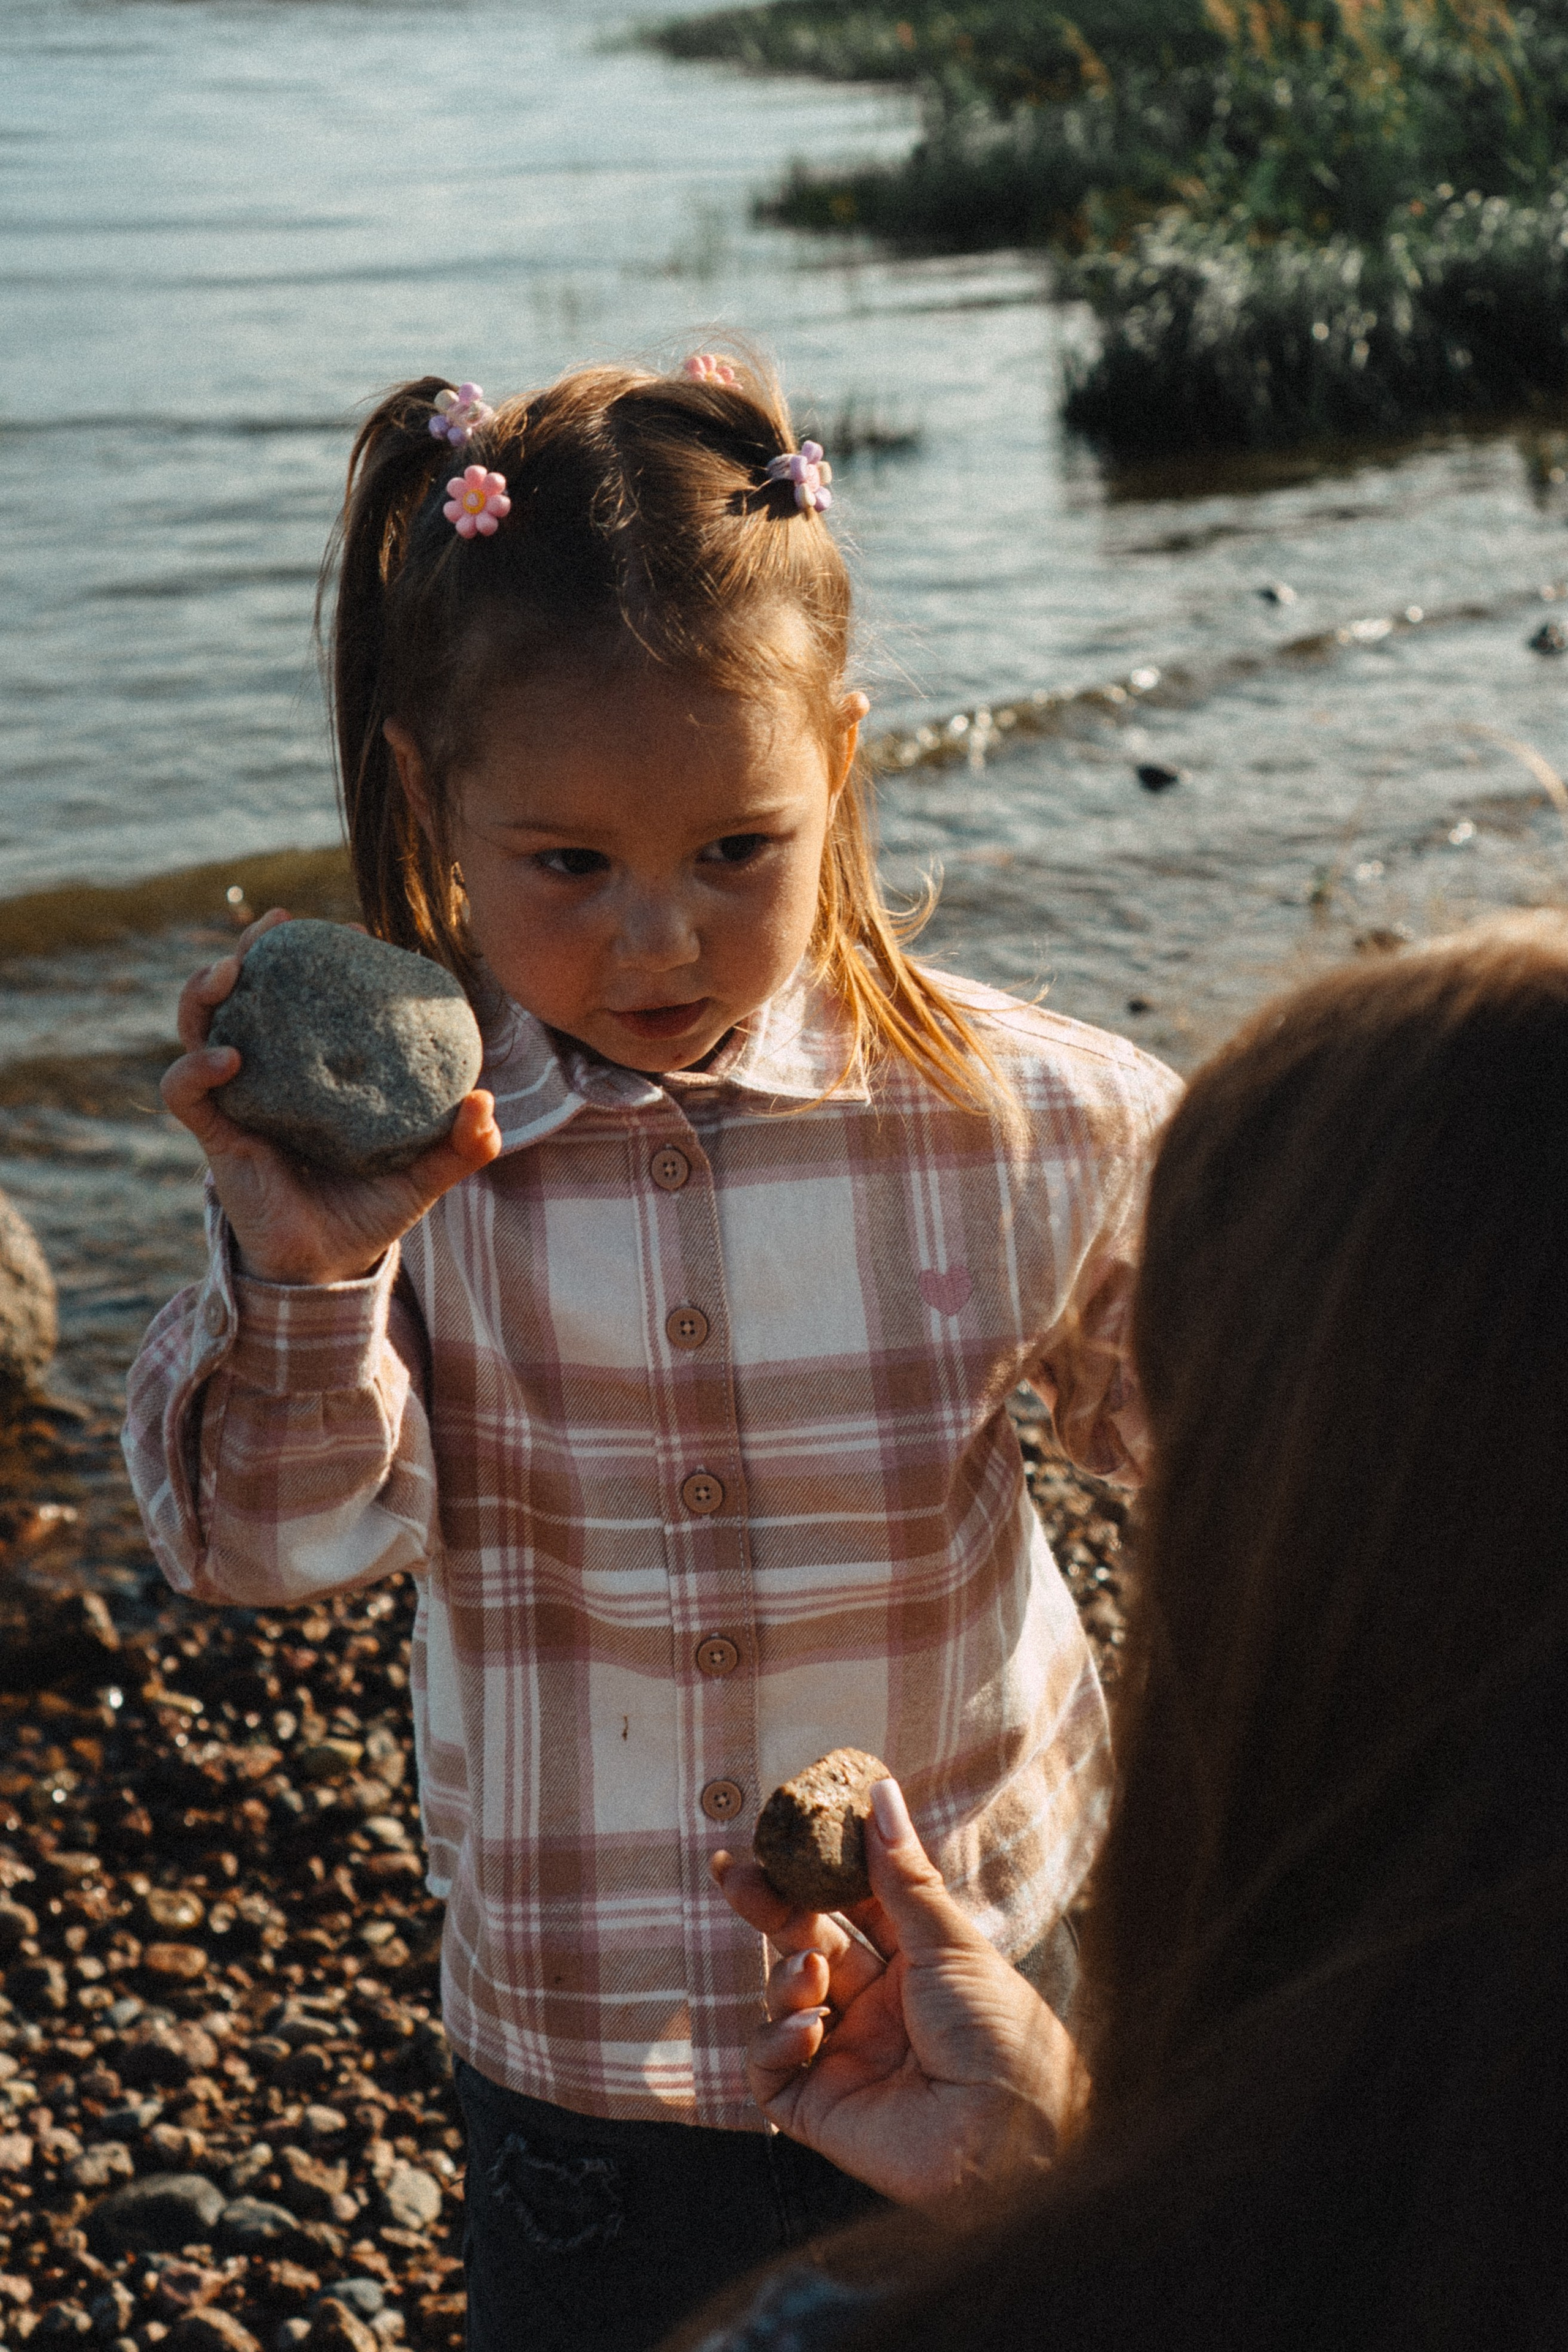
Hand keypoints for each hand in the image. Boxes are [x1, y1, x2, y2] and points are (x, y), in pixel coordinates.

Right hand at [161, 909, 501, 1285]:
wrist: (326, 1270)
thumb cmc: (369, 1212)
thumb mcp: (424, 1174)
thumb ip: (459, 1143)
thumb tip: (486, 1105)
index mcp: (316, 1072)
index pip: (307, 999)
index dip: (320, 959)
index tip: (350, 927)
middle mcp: (272, 1075)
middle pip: (246, 994)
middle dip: (253, 951)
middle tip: (278, 924)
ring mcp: (239, 1101)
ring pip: (200, 1027)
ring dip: (206, 991)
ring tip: (232, 969)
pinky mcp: (215, 1135)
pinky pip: (184, 1091)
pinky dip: (196, 1068)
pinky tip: (229, 1058)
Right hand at [712, 1778, 1084, 2213]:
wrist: (1013, 2138)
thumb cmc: (1001, 2034)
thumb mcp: (950, 1942)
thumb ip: (900, 1873)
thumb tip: (879, 1791)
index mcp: (916, 1965)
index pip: (851, 1907)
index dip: (815, 1873)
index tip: (782, 1836)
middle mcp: (878, 2008)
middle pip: (806, 1944)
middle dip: (772, 1910)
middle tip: (737, 1876)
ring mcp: (847, 2058)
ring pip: (783, 2001)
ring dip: (785, 1978)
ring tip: (809, 1974)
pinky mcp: (820, 2109)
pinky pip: (771, 2068)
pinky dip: (776, 2041)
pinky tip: (809, 2030)